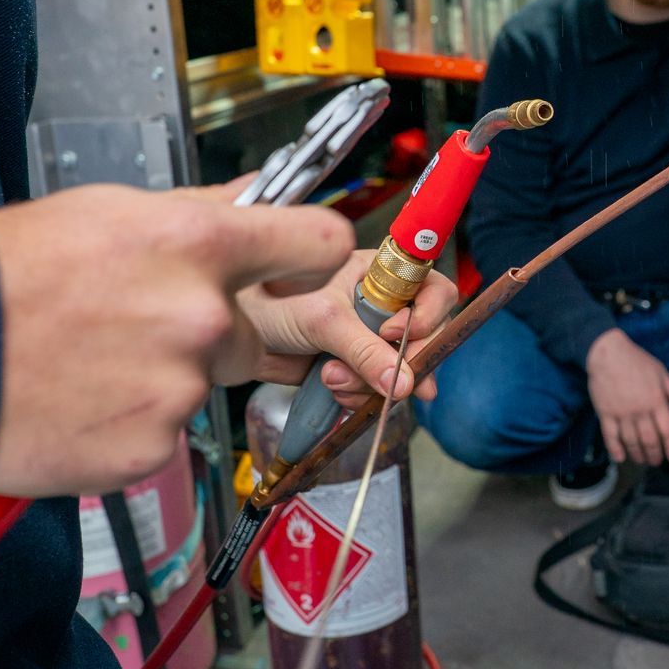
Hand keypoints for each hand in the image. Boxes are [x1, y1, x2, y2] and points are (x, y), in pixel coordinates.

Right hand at [0, 183, 354, 496]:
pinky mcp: (152, 449)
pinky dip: (128, 422)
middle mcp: (201, 318)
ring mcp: (179, 390)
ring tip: (87, 362)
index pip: (315, 244)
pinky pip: (163, 433)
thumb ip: (195, 213)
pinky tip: (79, 399)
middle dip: (208, 332)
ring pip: (199, 384)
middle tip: (132, 326)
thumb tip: (256, 198)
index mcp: (196, 245)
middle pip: (251, 331)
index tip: (302, 266)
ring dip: (159, 379)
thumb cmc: (2, 277)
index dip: (311, 256)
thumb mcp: (104, 212)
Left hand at [242, 249, 458, 409]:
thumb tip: (403, 382)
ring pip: (399, 370)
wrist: (237, 333)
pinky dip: (358, 396)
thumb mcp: (323, 321)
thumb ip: (365, 351)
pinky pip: (376, 388)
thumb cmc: (269, 301)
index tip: (399, 336)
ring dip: (369, 384)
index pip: (432, 290)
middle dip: (398, 362)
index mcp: (379, 273)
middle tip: (379, 375)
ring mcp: (368, 337)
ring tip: (332, 378)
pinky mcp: (354, 365)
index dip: (428, 315)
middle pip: (424, 337)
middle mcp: (381, 304)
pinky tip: (331, 389)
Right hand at [585, 329, 668, 465]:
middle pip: (650, 440)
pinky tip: (620, 457)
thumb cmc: (636, 360)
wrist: (607, 353)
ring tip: (641, 460)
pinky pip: (610, 436)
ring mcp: (622, 414)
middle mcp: (640, 411)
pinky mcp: (605, 413)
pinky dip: (615, 449)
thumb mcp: (661, 372)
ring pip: (631, 441)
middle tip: (656, 462)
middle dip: (655, 454)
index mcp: (656, 401)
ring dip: (637, 454)